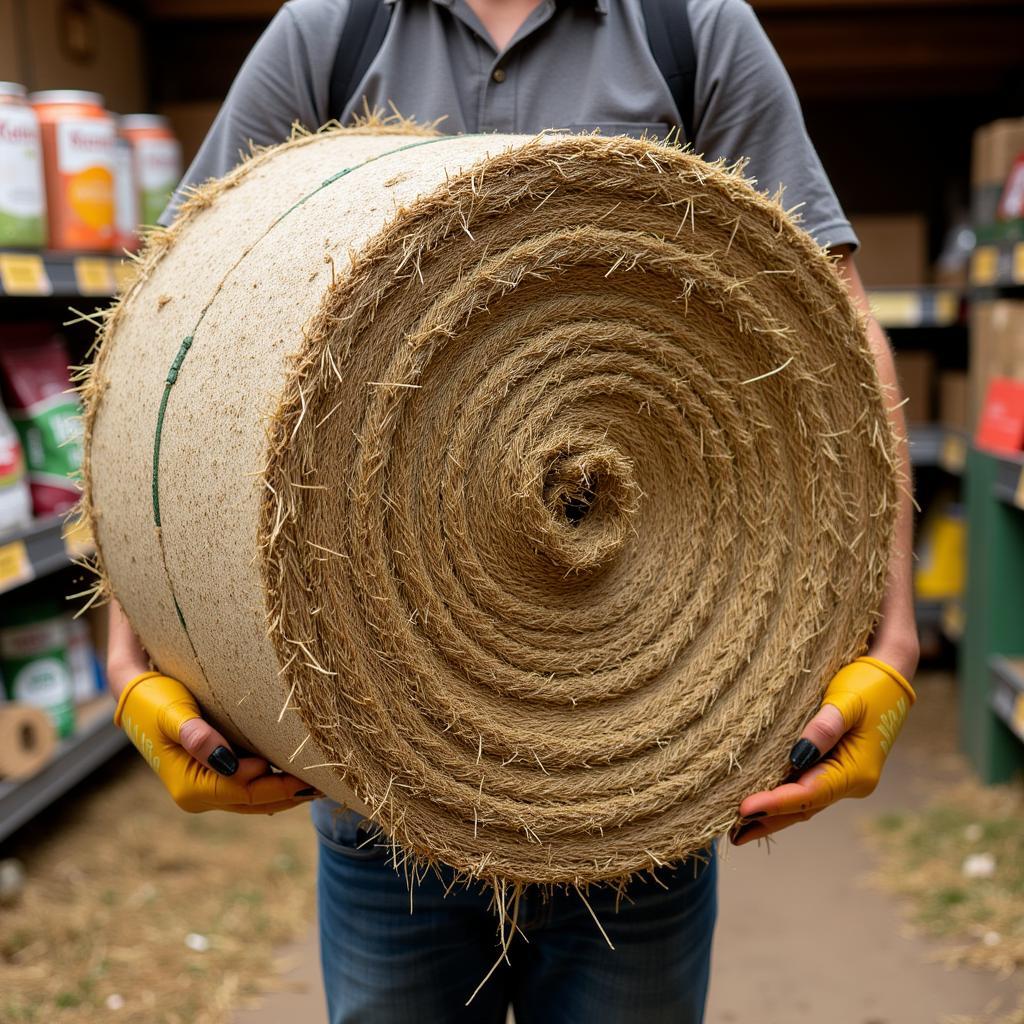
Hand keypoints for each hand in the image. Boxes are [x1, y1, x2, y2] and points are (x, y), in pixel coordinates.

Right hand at [106, 601, 315, 812]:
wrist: (137, 694)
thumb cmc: (155, 700)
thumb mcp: (172, 713)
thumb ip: (196, 735)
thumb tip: (226, 760)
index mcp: (190, 788)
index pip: (246, 791)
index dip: (277, 783)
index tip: (308, 772)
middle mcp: (200, 796)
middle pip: (257, 801)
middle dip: (291, 793)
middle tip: (331, 781)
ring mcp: (209, 788)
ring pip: (258, 799)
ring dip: (288, 791)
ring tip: (324, 780)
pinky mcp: (217, 775)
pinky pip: (253, 787)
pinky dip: (277, 783)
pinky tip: (300, 773)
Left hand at [732, 656, 914, 844]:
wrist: (890, 675)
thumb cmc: (869, 685)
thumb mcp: (847, 702)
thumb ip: (823, 728)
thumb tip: (797, 755)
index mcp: (857, 772)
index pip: (808, 794)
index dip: (775, 803)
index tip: (744, 809)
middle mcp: (852, 782)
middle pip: (803, 808)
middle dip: (768, 820)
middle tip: (731, 834)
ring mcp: (844, 777)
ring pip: (803, 803)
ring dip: (773, 815)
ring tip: (738, 830)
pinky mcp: (835, 767)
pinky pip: (805, 789)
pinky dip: (783, 799)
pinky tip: (761, 805)